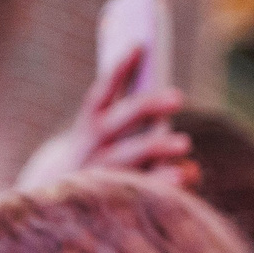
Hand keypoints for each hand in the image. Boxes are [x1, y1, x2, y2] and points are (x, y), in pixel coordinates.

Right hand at [19, 47, 192, 187]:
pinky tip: (188, 174)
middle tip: (178, 96)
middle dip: (147, 106)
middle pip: (119, 123)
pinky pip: (141, 191)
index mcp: (89, 127)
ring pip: (128, 160)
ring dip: (156, 149)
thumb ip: (134, 114)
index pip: (100, 94)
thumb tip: (165, 90)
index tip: (138, 44)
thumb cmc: (104, 161)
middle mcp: (90, 150)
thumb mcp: (111, 136)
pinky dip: (164, 183)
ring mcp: (100, 178)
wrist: (64, 208)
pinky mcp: (114, 203)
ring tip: (185, 143)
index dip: (118, 69)